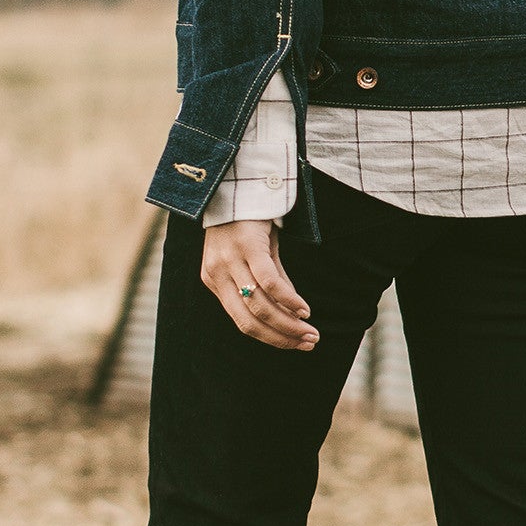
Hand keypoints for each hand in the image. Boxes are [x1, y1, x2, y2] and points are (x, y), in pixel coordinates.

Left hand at [200, 219, 317, 350]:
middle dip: (280, 337)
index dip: (270, 338)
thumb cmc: (248, 219)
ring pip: (259, 306)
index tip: (296, 344)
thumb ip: (270, 281)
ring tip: (310, 331)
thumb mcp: (256, 253)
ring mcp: (229, 261)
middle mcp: (217, 274)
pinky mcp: (246, 246)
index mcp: (214, 280)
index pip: (242, 322)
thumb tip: (292, 312)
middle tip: (308, 343)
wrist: (239, 181)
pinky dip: (288, 300)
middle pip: (249, 320)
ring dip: (288, 324)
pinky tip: (304, 309)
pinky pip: (269, 282)